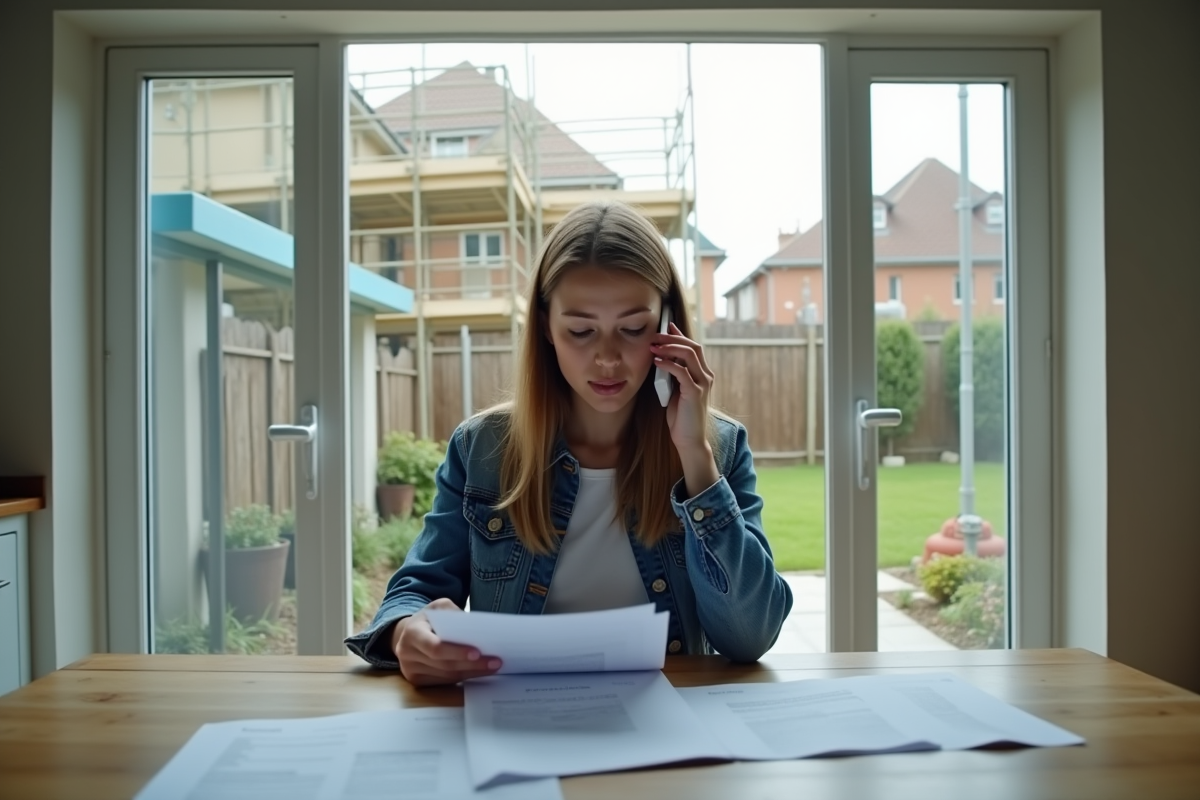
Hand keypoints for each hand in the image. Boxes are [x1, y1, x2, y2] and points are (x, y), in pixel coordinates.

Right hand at [391, 598, 502, 685]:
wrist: (408, 633)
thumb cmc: (428, 619)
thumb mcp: (439, 607)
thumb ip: (453, 613)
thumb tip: (473, 628)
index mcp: (412, 632)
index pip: (435, 647)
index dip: (456, 652)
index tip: (477, 652)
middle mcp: (407, 653)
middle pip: (444, 664)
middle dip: (472, 664)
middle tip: (495, 661)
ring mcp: (410, 670)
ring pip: (447, 676)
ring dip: (472, 672)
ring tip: (493, 666)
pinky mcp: (417, 681)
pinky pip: (445, 682)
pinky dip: (464, 677)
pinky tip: (479, 671)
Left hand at [650, 322, 719, 496]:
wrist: (689, 439)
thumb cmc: (681, 416)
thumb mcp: (676, 390)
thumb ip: (674, 374)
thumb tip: (662, 357)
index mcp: (703, 374)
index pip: (694, 347)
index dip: (680, 335)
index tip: (666, 326)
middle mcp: (706, 376)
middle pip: (693, 346)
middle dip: (673, 338)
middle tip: (655, 336)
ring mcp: (703, 384)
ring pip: (690, 355)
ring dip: (670, 347)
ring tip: (653, 346)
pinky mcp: (695, 393)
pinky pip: (682, 372)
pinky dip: (668, 364)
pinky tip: (656, 362)